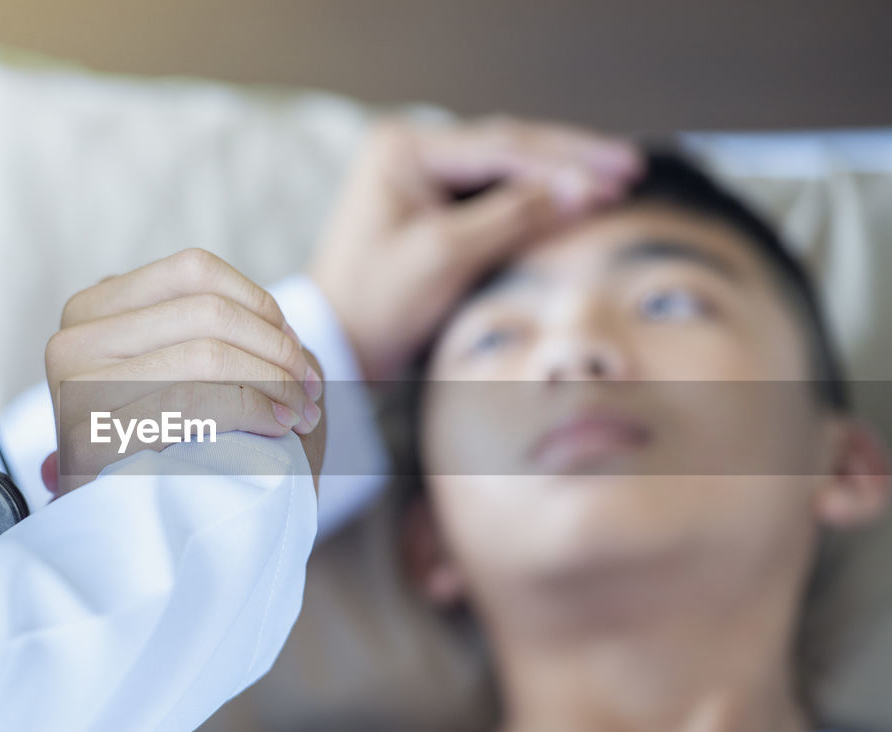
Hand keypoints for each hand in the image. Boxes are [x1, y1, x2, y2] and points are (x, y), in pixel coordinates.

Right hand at [42, 248, 325, 495]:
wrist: (142, 539)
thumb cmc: (181, 448)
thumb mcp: (191, 370)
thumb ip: (222, 330)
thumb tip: (280, 327)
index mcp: (93, 309)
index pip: (194, 270)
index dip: (260, 306)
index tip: (293, 350)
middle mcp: (73, 339)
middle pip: (208, 310)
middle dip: (276, 349)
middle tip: (307, 388)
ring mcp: (73, 386)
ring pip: (205, 353)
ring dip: (272, 382)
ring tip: (300, 412)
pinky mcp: (87, 436)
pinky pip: (191, 402)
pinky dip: (251, 410)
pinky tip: (278, 427)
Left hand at [309, 116, 641, 379]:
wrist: (339, 347)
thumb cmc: (376, 302)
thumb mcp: (446, 255)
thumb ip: (515, 216)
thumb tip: (583, 189)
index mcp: (403, 148)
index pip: (501, 146)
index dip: (563, 162)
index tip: (615, 177)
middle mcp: (413, 152)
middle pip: (509, 147)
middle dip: (571, 158)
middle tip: (629, 166)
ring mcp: (423, 178)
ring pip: (508, 167)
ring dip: (561, 173)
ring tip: (617, 177)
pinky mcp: (434, 208)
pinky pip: (497, 193)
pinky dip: (538, 198)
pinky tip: (577, 199)